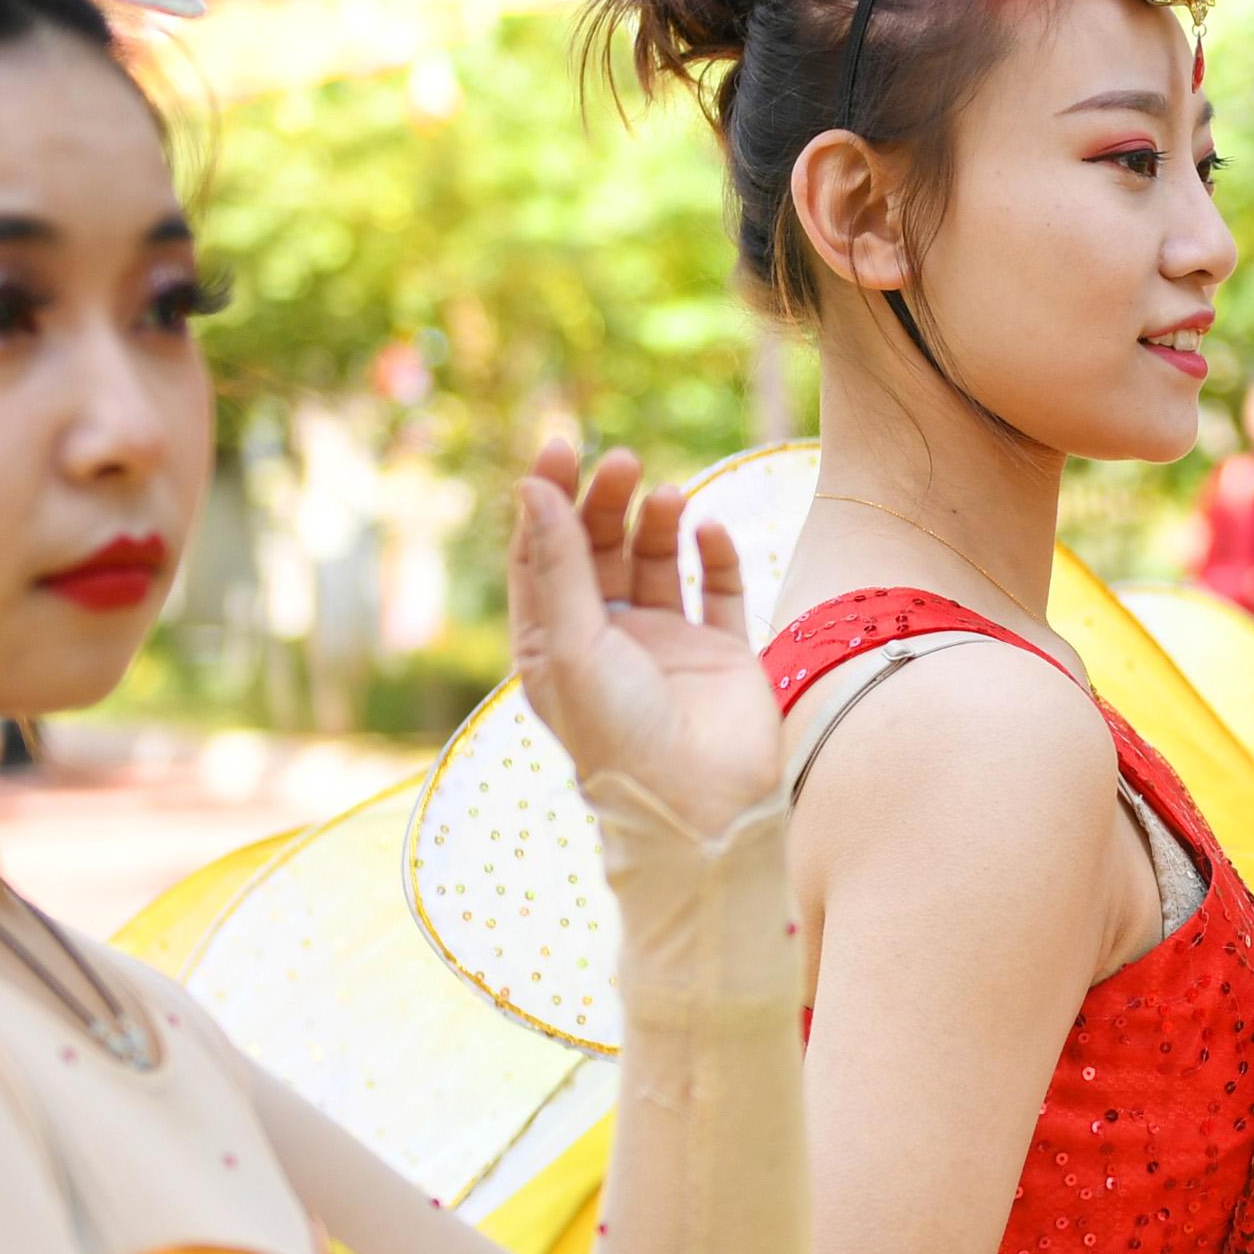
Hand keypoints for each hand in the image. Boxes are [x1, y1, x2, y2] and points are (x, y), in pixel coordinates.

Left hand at [511, 443, 784, 837]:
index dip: (547, 501)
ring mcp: (666, 646)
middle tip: (622, 462)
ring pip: (656, 562)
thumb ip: (559, 564)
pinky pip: (716, 589)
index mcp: (554, 646)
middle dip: (607, 503)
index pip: (542, 556)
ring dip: (658, 523)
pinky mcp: (720, 654)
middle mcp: (607, 642)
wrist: (701, 804)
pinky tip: (707, 531)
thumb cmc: (620, 735)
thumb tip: (533, 487)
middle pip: (599, 550)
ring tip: (668, 496)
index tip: (560, 449)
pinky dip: (712, 555)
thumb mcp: (574, 645)